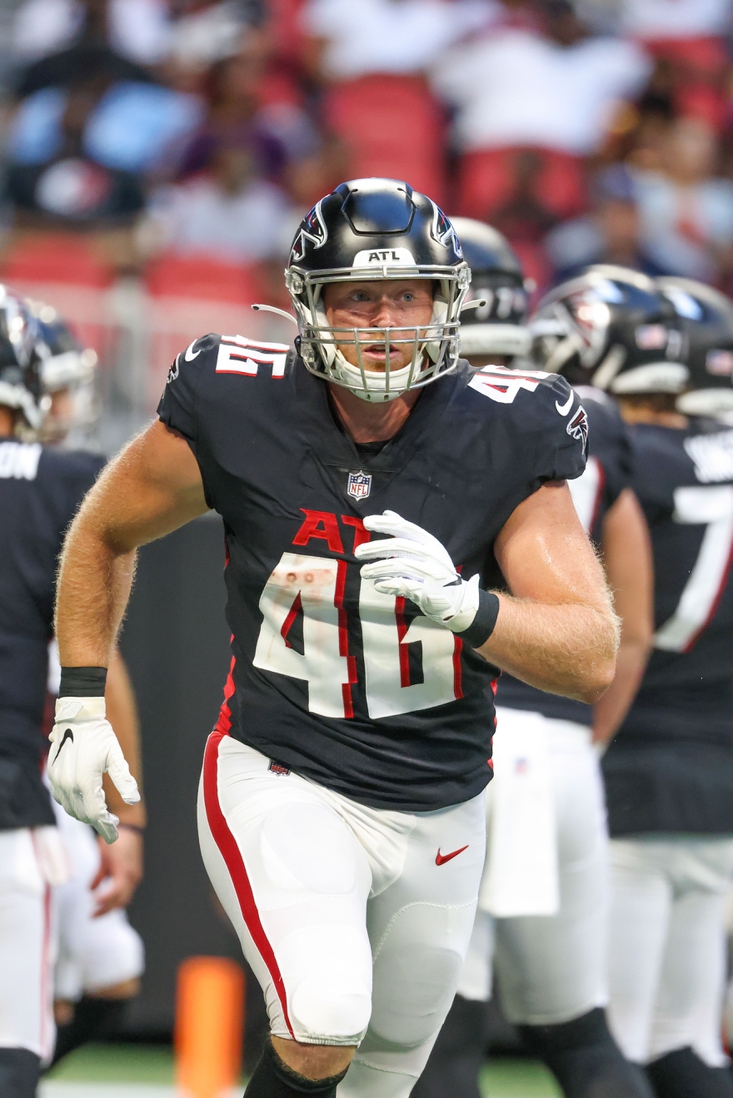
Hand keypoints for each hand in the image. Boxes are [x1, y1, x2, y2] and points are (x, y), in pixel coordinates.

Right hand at [47, 697, 139, 843]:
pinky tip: (84, 801)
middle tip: (112, 822)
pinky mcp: (53, 775)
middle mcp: (68, 785)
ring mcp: (58, 781)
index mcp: (86, 782)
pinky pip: (61, 798)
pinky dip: (73, 804)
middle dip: (98, 821)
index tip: (115, 835)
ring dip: (85, 814)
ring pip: (71, 808)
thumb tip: (134, 800)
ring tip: (101, 813)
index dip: (106, 827)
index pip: (96, 814)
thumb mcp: (116, 756)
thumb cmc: (100, 735)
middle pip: (83, 814)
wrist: (77, 716)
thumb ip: (124, 780)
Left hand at [91, 827, 142, 915]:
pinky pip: (127, 890)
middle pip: (121, 901)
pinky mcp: (135, 873)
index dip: (104, 903)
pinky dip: (117, 897)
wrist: (129, 826)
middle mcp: (133, 877)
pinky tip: (106, 898)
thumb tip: (91, 890)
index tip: (93, 904)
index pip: (115, 895)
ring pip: (125, 898)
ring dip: (112, 905)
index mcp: (125, 873)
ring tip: (98, 910)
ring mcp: (136, 876)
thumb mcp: (103, 858)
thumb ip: (97, 876)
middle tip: (92, 915)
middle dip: (107, 910)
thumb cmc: (115, 839)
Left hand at [355, 510, 478, 629]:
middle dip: (375, 548)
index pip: (405, 527)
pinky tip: (377, 585)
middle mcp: (430, 555)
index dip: (385, 523)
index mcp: (429, 542)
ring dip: (377, 568)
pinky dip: (388, 584)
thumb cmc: (436, 572)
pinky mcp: (426, 591)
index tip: (366, 522)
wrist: (457, 600)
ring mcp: (429, 573)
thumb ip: (406, 532)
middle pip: (398, 546)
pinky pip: (403, 585)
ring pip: (398, 565)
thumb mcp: (426, 548)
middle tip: (358, 553)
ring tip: (364, 572)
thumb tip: (387, 513)